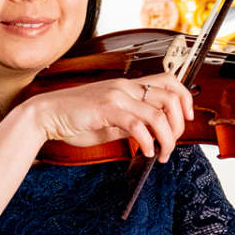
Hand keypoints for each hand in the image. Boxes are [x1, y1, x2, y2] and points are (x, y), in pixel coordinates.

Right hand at [28, 73, 193, 161]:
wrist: (47, 114)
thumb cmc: (77, 118)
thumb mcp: (111, 120)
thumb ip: (132, 122)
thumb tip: (153, 134)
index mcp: (129, 86)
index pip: (169, 81)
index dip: (186, 99)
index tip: (187, 119)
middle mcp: (126, 87)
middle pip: (171, 97)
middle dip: (179, 125)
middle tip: (171, 144)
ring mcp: (116, 96)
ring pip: (158, 114)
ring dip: (167, 138)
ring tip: (161, 154)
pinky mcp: (106, 109)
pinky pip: (137, 125)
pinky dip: (147, 141)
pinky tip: (144, 151)